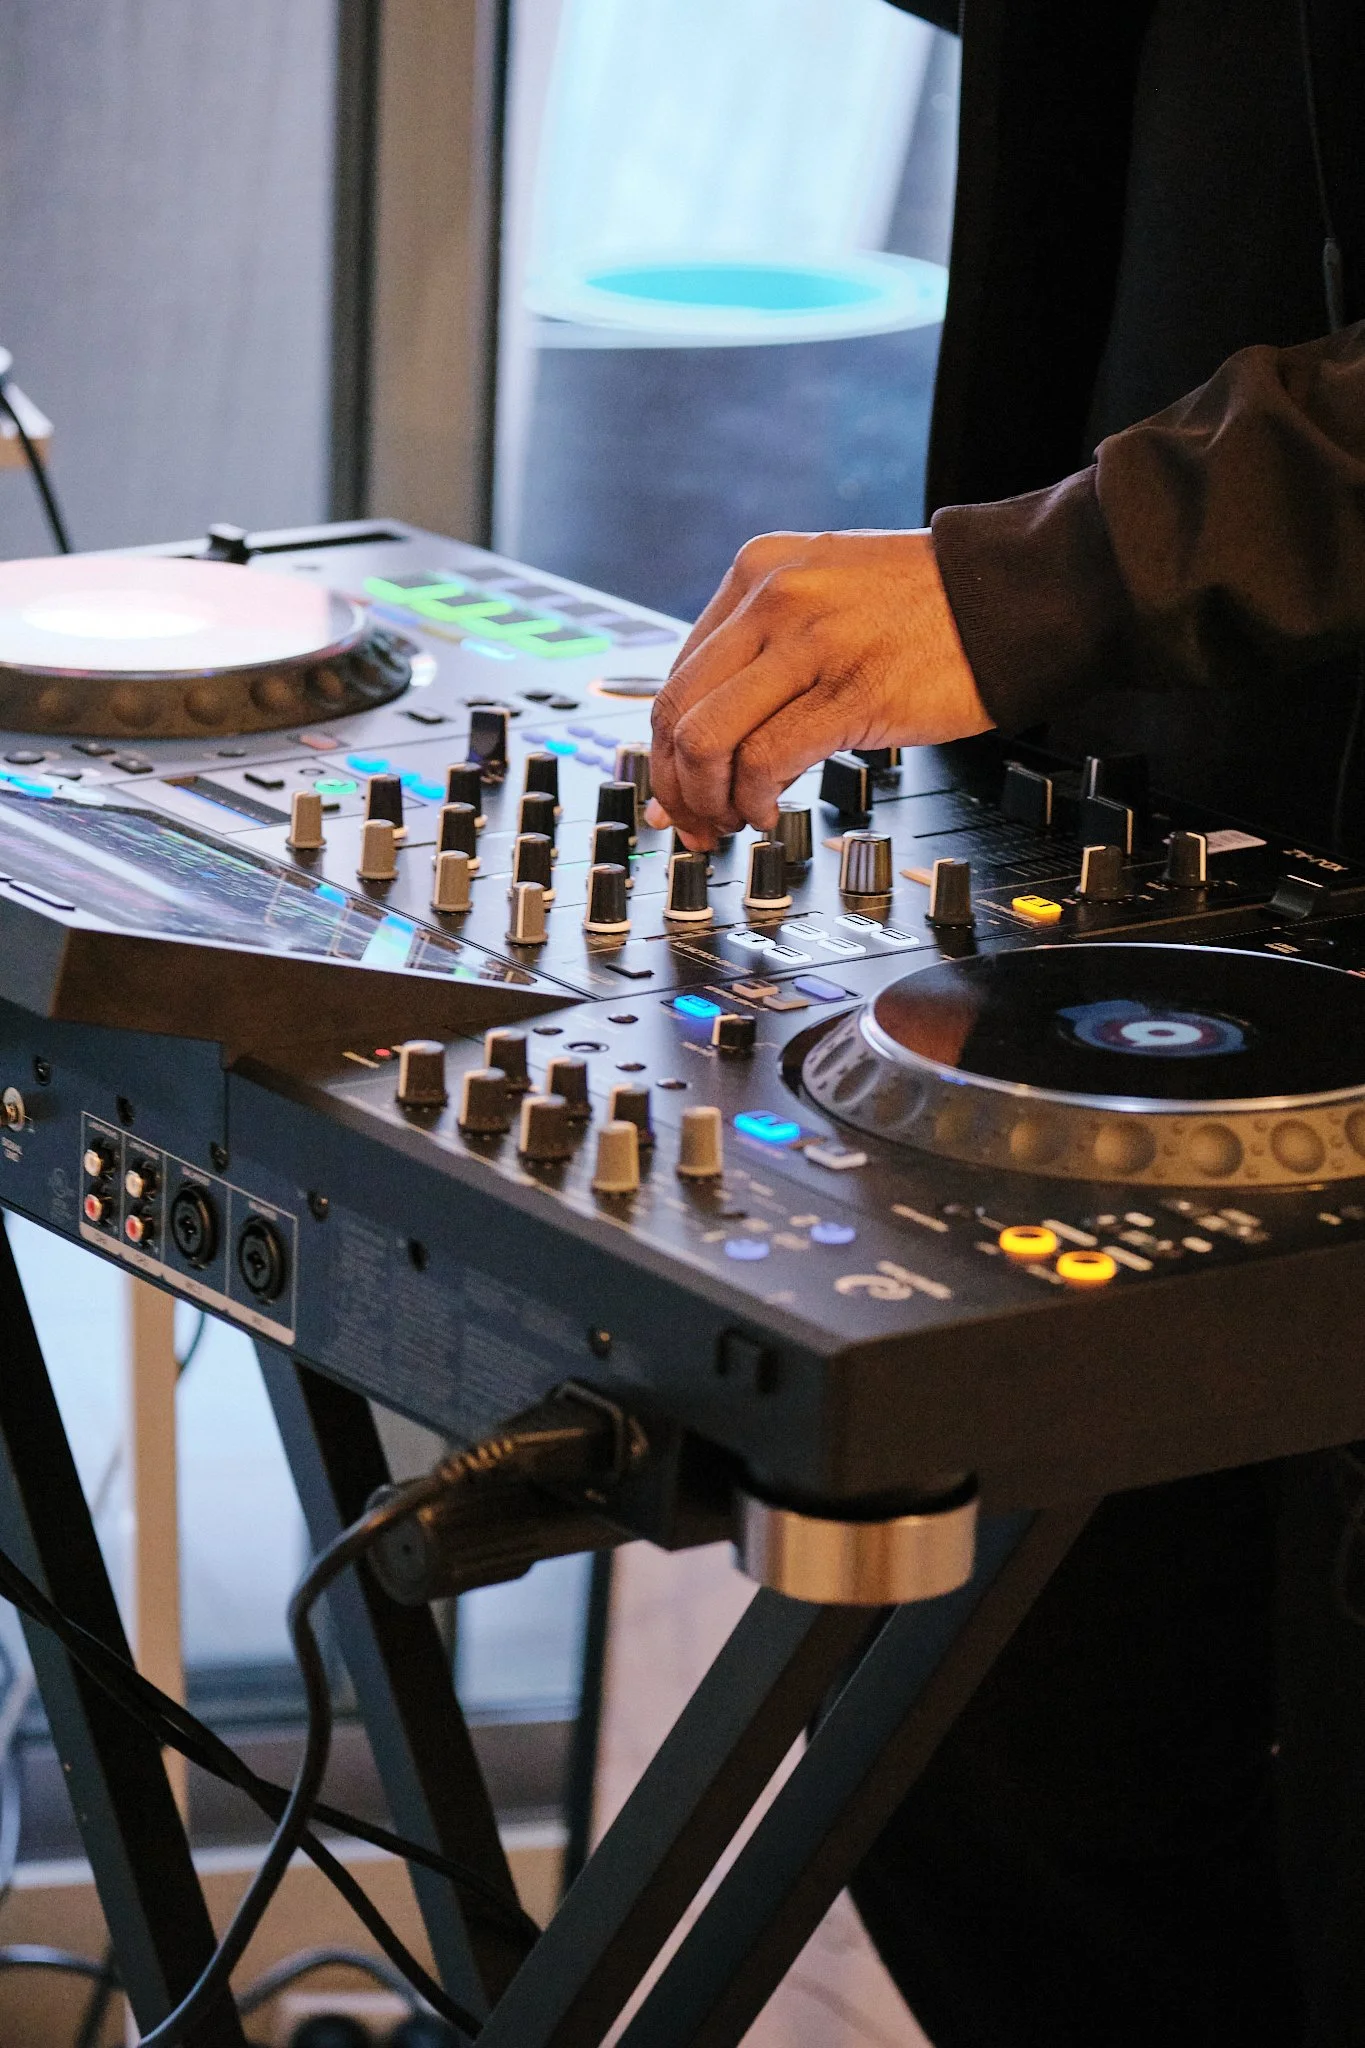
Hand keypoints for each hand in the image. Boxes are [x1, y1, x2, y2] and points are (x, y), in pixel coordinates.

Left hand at [647, 529, 992, 846]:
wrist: (1015, 595)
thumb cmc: (931, 609)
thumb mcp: (827, 600)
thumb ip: (765, 659)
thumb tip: (709, 750)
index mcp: (759, 571)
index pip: (677, 675)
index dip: (664, 749)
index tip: (674, 789)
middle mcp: (773, 598)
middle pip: (677, 711)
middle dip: (676, 784)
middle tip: (695, 820)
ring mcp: (808, 641)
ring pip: (707, 739)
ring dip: (709, 799)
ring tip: (735, 819)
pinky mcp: (849, 690)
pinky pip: (764, 760)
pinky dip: (753, 801)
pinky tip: (770, 812)